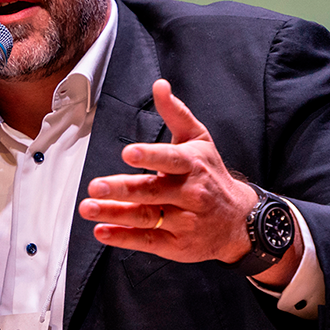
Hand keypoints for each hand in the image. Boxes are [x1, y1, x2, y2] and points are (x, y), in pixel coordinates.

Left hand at [78, 79, 259, 264]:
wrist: (240, 221)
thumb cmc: (212, 175)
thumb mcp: (200, 140)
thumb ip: (176, 113)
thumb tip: (160, 85)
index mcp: (192, 165)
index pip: (170, 159)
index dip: (150, 156)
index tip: (129, 152)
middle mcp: (189, 194)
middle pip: (152, 191)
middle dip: (123, 188)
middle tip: (96, 186)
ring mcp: (183, 221)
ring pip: (146, 217)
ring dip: (114, 213)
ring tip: (89, 207)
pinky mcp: (177, 244)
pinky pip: (147, 241)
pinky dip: (123, 237)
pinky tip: (102, 231)